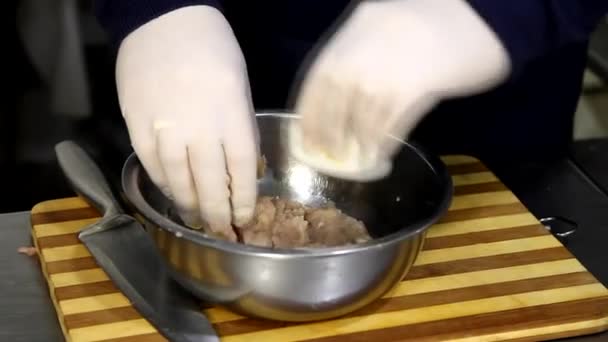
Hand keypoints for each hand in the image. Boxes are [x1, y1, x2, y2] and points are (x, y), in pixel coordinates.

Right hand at [116, 6, 257, 240]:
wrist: (165, 20)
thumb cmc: (213, 50)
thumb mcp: (240, 87)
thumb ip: (239, 128)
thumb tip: (239, 167)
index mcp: (232, 116)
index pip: (241, 172)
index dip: (243, 200)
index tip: (244, 217)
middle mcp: (199, 128)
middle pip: (209, 183)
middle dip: (216, 213)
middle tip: (221, 230)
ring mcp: (164, 128)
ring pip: (177, 180)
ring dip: (187, 204)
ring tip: (195, 219)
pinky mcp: (137, 125)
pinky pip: (150, 165)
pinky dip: (163, 183)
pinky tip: (171, 193)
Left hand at [292, 0, 510, 180]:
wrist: (484, 12)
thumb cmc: (437, 16)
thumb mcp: (384, 21)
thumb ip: (361, 49)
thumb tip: (342, 92)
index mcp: (352, 34)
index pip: (315, 81)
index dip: (306, 113)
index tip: (304, 135)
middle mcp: (361, 54)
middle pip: (332, 105)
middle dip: (326, 135)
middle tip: (328, 155)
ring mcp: (386, 72)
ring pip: (360, 121)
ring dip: (355, 145)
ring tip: (357, 160)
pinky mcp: (414, 90)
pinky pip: (389, 127)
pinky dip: (382, 145)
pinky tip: (381, 155)